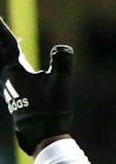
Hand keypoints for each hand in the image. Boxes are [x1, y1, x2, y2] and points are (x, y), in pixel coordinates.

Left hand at [0, 18, 74, 154]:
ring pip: (0, 61)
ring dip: (1, 50)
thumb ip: (61, 63)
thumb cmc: (51, 109)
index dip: (1, 29)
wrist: (44, 134)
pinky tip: (10, 62)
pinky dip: (5, 60)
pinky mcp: (13, 93)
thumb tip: (62, 47)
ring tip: (3, 41)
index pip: (8, 43)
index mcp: (15, 70)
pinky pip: (4, 70)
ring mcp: (8, 86)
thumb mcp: (60, 84)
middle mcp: (7, 76)